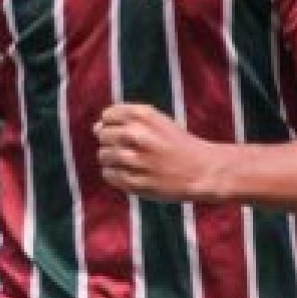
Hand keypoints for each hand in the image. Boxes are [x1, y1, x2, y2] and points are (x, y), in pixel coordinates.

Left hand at [95, 103, 224, 201]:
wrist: (202, 170)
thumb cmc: (176, 144)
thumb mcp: (157, 122)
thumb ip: (126, 120)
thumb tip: (95, 127)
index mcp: (145, 116)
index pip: (108, 115)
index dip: (112, 124)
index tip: (127, 132)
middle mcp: (138, 135)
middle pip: (102, 134)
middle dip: (110, 141)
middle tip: (130, 149)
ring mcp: (136, 159)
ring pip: (103, 155)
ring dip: (112, 159)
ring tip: (131, 162)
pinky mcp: (135, 182)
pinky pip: (109, 174)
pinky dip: (115, 174)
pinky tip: (130, 173)